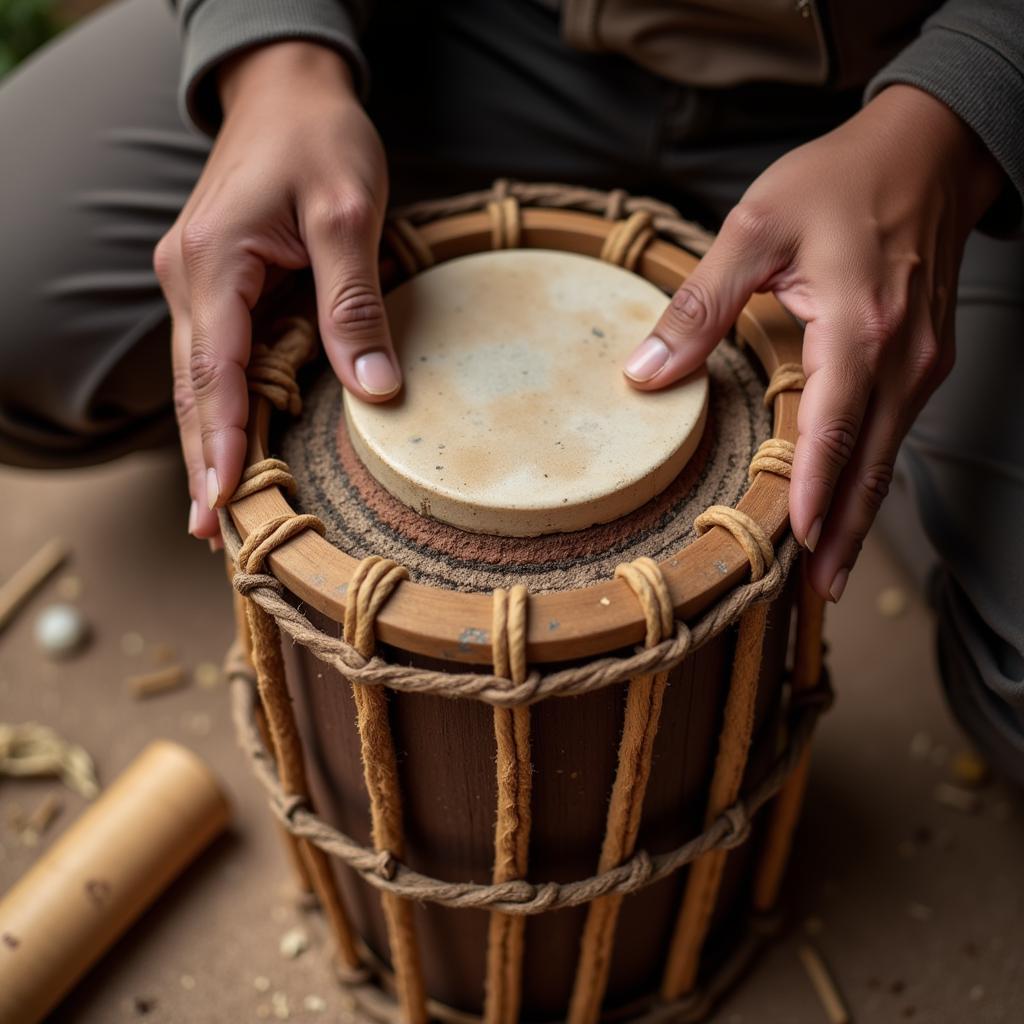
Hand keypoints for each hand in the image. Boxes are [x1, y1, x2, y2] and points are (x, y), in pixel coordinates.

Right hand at [154, 42, 398, 543]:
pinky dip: (221, 407)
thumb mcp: (349, 213)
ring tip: (216, 510)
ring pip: (199, 379)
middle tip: (212, 535)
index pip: (215, 371)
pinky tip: (231, 445)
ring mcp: (196, 281)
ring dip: (206, 442)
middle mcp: (190, 277)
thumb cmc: (321, 139)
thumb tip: (372, 388)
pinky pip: (215, 357)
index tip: (224, 503)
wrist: (289, 91)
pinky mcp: (216, 283)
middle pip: (194, 387)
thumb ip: (352, 302)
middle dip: (202, 460)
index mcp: (214, 261)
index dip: (221, 441)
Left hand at [624, 85, 1002, 601]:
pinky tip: (845, 504)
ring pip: (886, 457)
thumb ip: (699, 305)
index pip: (832, 430)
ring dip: (856, 515)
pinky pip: (892, 433)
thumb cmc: (839, 182)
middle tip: (815, 593)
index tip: (795, 549)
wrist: (928, 151)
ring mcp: (920, 363)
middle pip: (868, 464)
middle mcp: (901, 357)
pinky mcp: (922, 361)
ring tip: (827, 570)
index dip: (812, 494)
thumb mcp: (755, 227)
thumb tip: (643, 374)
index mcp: (858, 326)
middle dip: (841, 533)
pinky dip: (867, 477)